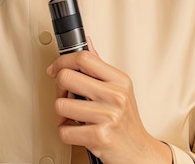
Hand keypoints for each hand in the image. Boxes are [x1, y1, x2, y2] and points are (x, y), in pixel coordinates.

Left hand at [46, 39, 172, 163]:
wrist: (139, 152)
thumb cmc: (126, 121)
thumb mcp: (119, 88)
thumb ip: (99, 65)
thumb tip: (87, 41)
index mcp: (119, 80)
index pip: (84, 58)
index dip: (63, 61)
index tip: (55, 69)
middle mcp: (115, 96)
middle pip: (67, 77)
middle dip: (59, 88)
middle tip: (65, 95)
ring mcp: (108, 116)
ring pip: (61, 105)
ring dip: (62, 115)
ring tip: (73, 116)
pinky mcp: (99, 137)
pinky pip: (65, 130)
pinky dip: (67, 132)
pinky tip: (77, 130)